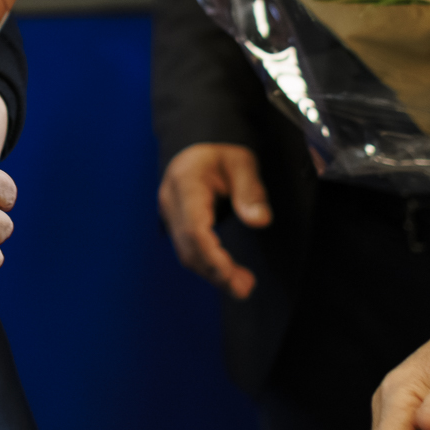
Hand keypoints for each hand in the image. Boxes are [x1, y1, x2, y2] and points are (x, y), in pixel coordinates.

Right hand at [157, 143, 270, 298]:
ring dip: (211, 272)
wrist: (198, 140)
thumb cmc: (221, 150)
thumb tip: (260, 221)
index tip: (234, 275)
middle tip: (245, 288)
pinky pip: (187, 247)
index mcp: (186, 183)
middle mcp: (171, 200)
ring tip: (241, 286)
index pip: (194, 229)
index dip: (213, 257)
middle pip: (187, 246)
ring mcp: (169, 211)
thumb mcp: (242, 162)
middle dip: (215, 272)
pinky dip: (206, 264)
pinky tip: (226, 273)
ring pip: (185, 251)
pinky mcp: (175, 220)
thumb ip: (251, 191)